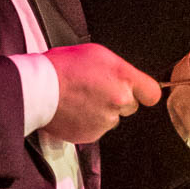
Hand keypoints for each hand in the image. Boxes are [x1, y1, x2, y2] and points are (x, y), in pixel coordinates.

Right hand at [42, 43, 161, 142]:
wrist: (37, 89)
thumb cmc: (62, 66)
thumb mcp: (96, 53)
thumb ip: (117, 69)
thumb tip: (124, 78)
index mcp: (123, 78)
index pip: (152, 93)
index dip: (144, 92)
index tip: (138, 91)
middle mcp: (119, 101)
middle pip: (130, 106)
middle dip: (117, 100)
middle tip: (96, 91)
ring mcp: (105, 120)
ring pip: (111, 119)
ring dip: (100, 112)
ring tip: (80, 100)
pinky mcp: (91, 135)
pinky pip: (95, 130)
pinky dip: (87, 123)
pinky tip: (74, 111)